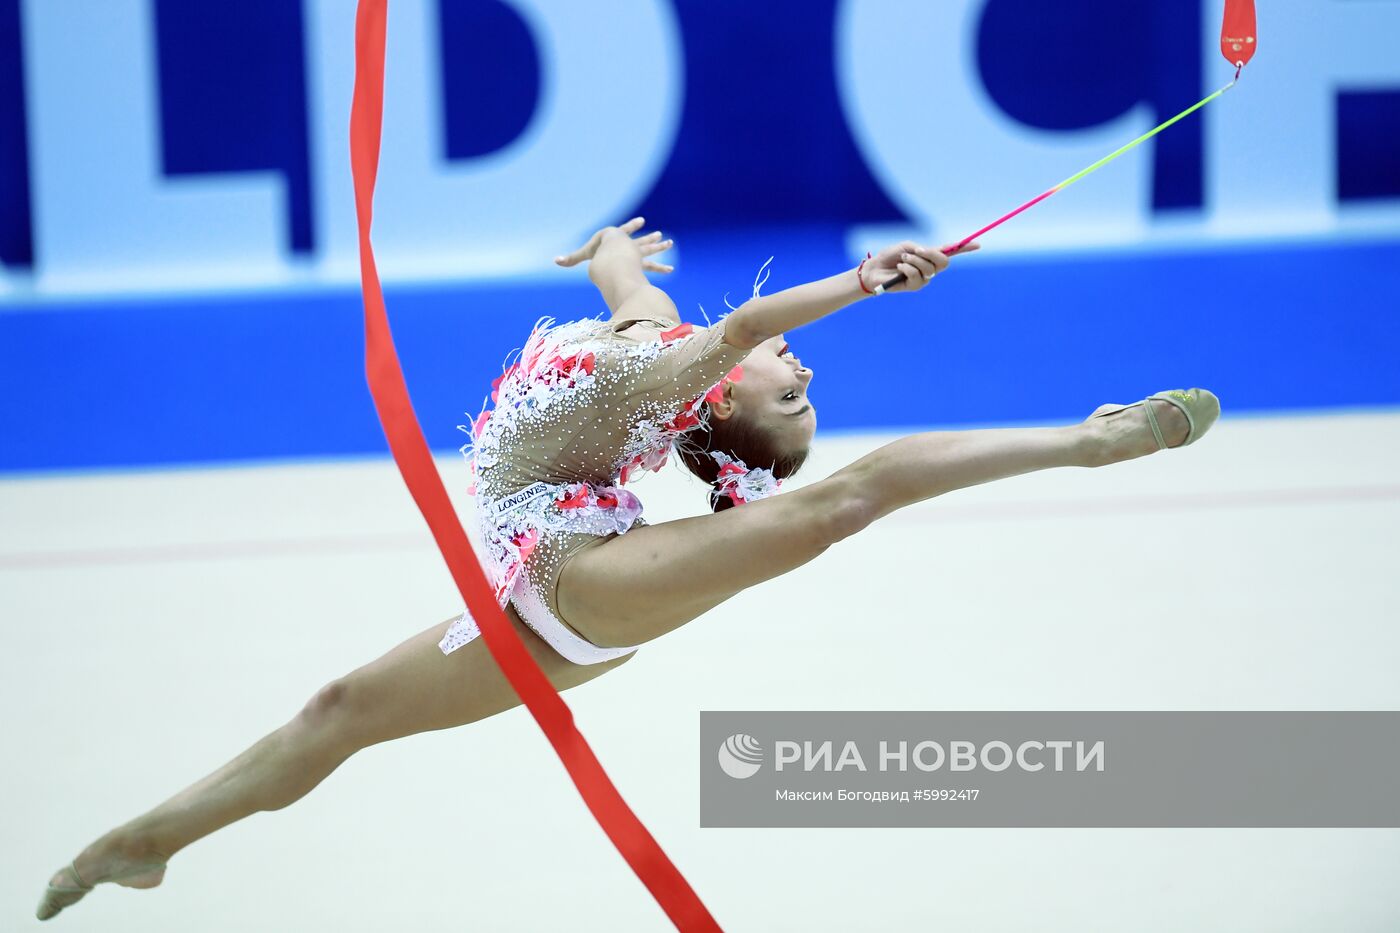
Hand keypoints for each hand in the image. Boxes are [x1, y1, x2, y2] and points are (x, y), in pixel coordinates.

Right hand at [554, 216, 675, 274]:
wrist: (611, 250)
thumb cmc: (597, 252)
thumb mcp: (584, 254)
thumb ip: (572, 259)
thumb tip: (555, 261)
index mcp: (617, 239)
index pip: (624, 230)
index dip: (631, 226)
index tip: (642, 220)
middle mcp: (628, 244)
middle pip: (641, 241)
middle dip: (650, 238)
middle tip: (660, 235)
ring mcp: (635, 252)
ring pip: (649, 250)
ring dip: (659, 247)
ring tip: (670, 244)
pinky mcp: (639, 262)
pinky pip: (652, 266)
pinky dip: (660, 269)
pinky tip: (671, 270)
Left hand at [858, 240, 980, 293]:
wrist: (875, 270)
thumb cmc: (890, 257)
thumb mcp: (906, 246)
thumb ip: (920, 248)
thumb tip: (930, 252)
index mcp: (930, 256)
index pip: (951, 252)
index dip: (964, 248)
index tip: (977, 244)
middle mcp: (930, 268)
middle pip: (945, 262)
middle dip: (932, 254)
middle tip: (918, 250)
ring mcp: (924, 278)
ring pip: (930, 268)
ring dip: (914, 260)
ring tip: (903, 259)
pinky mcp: (915, 286)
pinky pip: (917, 275)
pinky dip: (907, 268)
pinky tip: (899, 268)